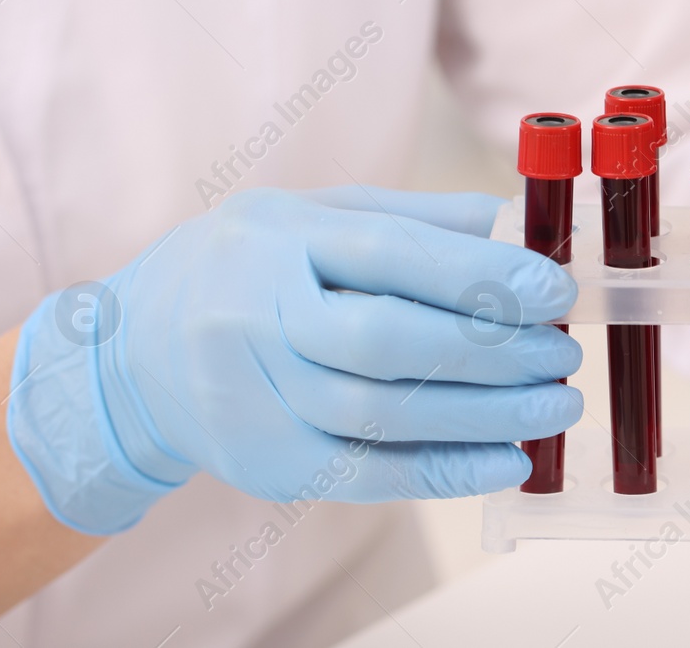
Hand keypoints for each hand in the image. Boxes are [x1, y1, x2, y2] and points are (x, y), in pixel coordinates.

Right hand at [8, 187, 580, 533]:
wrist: (128, 357)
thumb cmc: (244, 270)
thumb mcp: (309, 215)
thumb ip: (411, 219)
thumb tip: (511, 226)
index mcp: (278, 240)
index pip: (389, 255)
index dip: (479, 275)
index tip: (553, 290)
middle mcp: (258, 317)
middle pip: (386, 339)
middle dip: (490, 348)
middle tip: (561, 352)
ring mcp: (257, 398)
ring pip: (383, 413)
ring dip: (485, 414)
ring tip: (555, 404)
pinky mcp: (268, 464)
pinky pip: (370, 474)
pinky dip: (447, 471)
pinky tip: (510, 459)